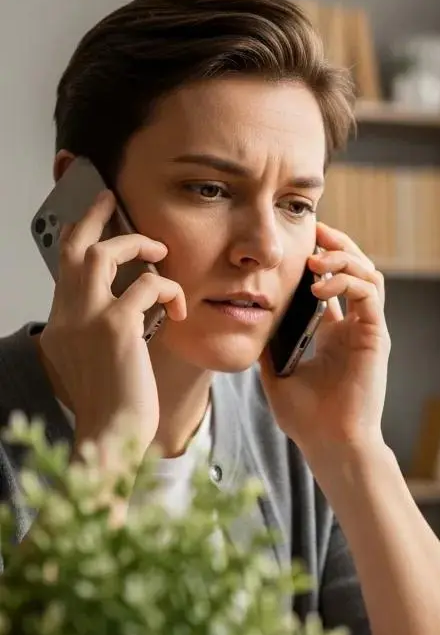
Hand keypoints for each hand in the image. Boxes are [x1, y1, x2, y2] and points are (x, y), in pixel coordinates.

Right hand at [37, 189, 186, 459]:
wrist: (112, 437)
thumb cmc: (117, 408)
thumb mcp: (103, 363)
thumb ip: (110, 331)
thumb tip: (134, 310)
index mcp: (63, 325)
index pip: (65, 267)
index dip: (78, 237)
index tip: (92, 220)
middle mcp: (68, 316)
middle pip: (73, 248)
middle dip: (92, 215)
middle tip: (111, 197)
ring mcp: (88, 319)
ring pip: (103, 255)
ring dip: (135, 244)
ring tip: (160, 252)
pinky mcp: (116, 327)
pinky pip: (147, 286)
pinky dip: (169, 290)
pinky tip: (181, 309)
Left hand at [259, 222, 389, 459]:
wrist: (330, 444)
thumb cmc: (307, 418)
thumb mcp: (276, 371)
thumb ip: (269, 342)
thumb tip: (248, 317)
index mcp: (334, 334)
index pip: (333, 281)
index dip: (320, 256)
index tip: (298, 242)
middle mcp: (354, 327)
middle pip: (356, 268)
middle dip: (336, 244)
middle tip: (314, 232)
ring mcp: (368, 330)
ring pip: (369, 273)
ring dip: (343, 258)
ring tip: (315, 260)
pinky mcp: (376, 336)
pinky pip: (369, 293)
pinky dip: (347, 281)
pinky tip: (320, 287)